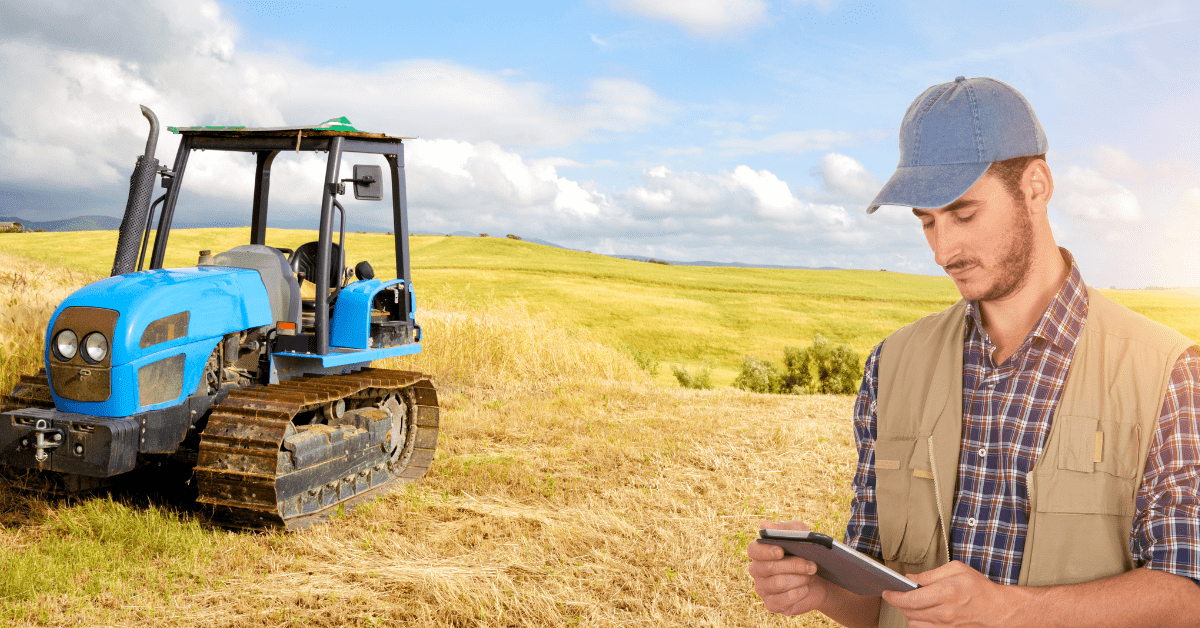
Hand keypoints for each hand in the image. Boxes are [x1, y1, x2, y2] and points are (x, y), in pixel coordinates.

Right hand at [747, 520, 829, 615]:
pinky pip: (783, 600)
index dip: (765, 551)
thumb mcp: (801, 534)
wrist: (822, 580)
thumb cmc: (808, 553)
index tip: (781, 551)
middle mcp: (757, 570)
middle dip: (794, 565)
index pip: (753, 550)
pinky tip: (806, 588)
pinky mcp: (772, 604)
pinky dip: (798, 593)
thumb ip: (784, 528)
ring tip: (810, 576)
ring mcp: (763, 589)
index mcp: (760, 552)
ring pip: (778, 583)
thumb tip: (765, 526)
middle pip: (769, 567)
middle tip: (812, 565)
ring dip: (799, 579)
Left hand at [881, 561, 1016, 627]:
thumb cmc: (979, 588)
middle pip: (908, 612)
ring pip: (913, 622)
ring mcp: (945, 626)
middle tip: (899, 593)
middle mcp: (943, 612)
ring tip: (914, 602)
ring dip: (908, 612)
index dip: (894, 596)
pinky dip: (918, 622)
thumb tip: (910, 578)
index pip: (910, 599)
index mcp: (945, 593)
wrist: (997, 610)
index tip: (886, 591)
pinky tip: (922, 613)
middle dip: (900, 602)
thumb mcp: (956, 570)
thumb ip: (930, 574)